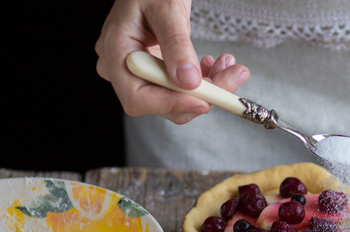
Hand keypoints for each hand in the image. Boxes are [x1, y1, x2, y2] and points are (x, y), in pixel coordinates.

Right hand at [95, 0, 249, 123]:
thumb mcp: (166, 9)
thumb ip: (176, 45)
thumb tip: (188, 81)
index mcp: (115, 52)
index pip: (137, 97)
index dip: (172, 104)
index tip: (206, 99)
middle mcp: (124, 68)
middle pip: (160, 103)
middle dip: (201, 95)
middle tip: (233, 76)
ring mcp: (140, 72)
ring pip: (176, 99)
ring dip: (208, 89)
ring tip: (230, 66)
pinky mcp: (157, 72)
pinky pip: (180, 89)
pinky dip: (204, 83)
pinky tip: (216, 65)